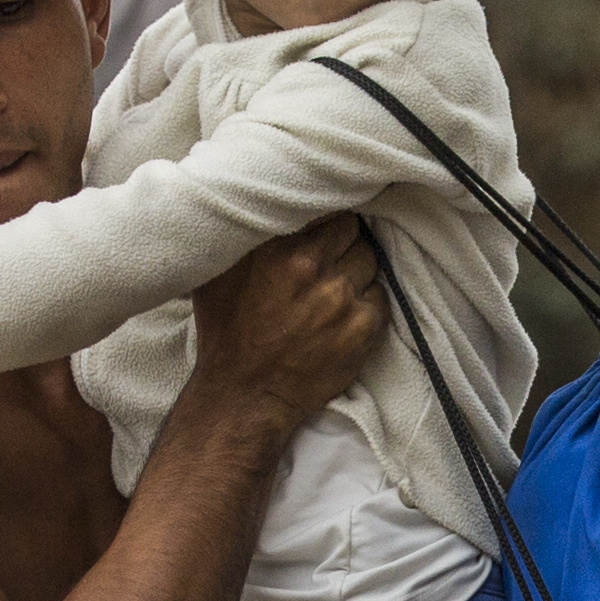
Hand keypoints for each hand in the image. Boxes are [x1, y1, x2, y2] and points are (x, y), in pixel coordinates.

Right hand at [182, 218, 384, 425]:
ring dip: (355, 271)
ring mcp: (341, 297)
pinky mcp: (363, 327)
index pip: (327, 210)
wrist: (243, 395)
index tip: (322, 231)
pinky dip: (367, 303)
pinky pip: (381, 297)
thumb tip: (259, 206)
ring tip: (334, 291)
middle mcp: (311, 267)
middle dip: (343, 243)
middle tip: (329, 261)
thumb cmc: (225, 332)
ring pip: (369, 261)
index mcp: (276, 247)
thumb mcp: (218, 272)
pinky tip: (344, 316)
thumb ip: (243, 236)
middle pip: (353, 232)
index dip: (326, 221)